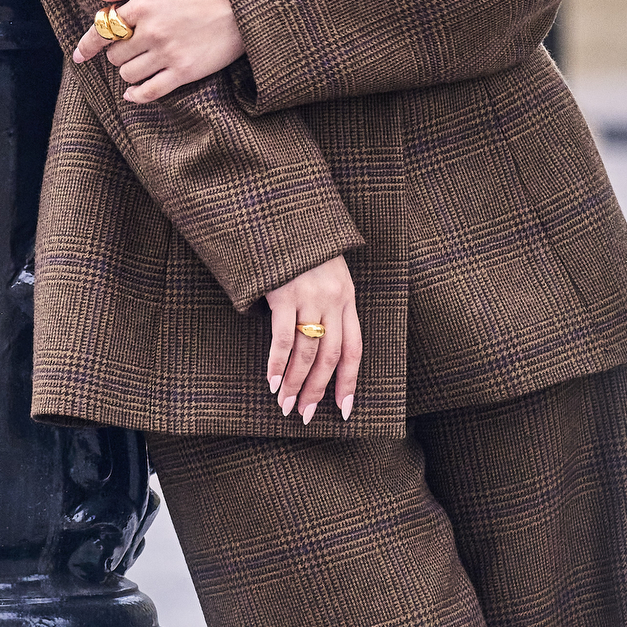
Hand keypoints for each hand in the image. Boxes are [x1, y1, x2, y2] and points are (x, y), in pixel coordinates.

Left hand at [74, 0, 243, 105]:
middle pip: (115, 55)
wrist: (247, 0)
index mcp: (143, 5)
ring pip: (128, 74)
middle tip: (130, 47)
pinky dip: (137, 95)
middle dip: (117, 52)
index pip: (103, 29)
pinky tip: (133, 93)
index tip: (79, 55)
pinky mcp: (185, 72)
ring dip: (128, 71)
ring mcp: (167, 54)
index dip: (88, 44)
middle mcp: (151, 32)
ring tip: (140, 62)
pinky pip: (150, 92)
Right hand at [265, 256, 360, 425]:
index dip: (349, 380)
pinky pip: (284, 338)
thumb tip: (316, 341)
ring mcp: (310, 297)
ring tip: (285, 404)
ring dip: (295, 383)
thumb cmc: (301, 246)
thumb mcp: (326, 272)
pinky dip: (277, 363)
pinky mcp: (285, 294)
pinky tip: (272, 381)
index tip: (344, 408)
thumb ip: (326, 302)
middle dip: (318, 390)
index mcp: (347, 298)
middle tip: (305, 414)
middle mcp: (334, 300)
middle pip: (330, 356)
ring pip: (307, 352)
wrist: (284, 212)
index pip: (354, 348)